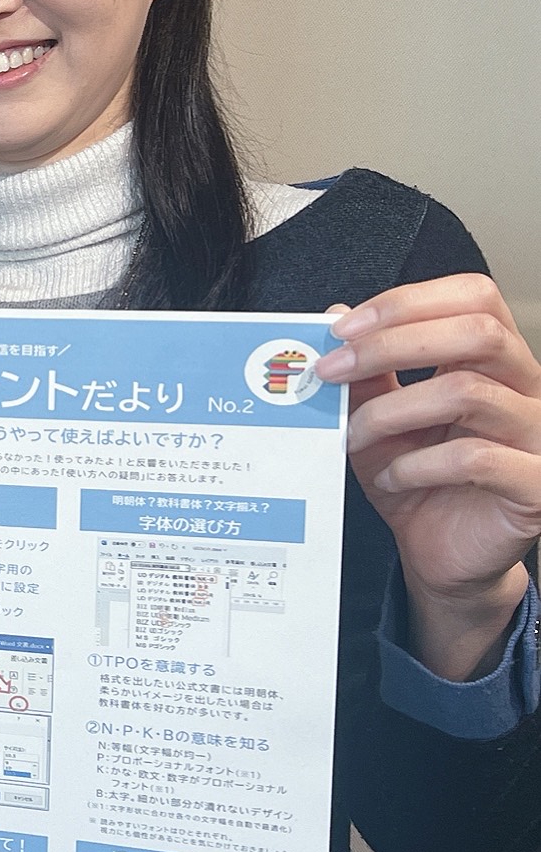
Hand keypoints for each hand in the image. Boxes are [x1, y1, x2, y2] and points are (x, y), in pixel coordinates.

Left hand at [323, 275, 540, 679]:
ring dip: (392, 411)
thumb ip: (365, 372)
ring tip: (354, 436)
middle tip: (331, 368)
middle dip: (393, 343)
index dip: (408, 301)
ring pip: (469, 392)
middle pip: (479, 332)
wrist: (441, 554)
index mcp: (492, 362)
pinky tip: (390, 478)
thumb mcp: (377, 420)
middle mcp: (526, 390)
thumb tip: (335, 314)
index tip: (342, 326)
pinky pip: (477, 458)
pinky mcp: (534, 486)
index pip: (475, 297)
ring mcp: (537, 437)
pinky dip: (418, 464)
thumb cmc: (416, 479)